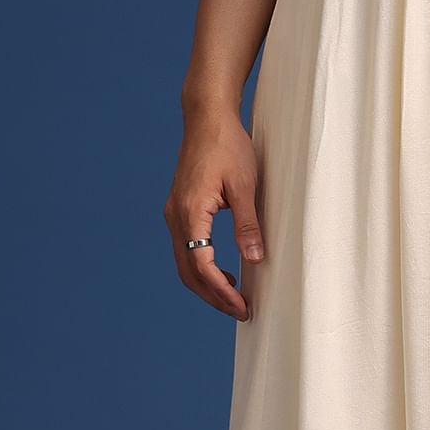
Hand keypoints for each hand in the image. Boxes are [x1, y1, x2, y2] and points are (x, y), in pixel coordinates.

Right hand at [166, 114, 264, 319]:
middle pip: (188, 271)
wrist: (206, 117)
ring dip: (206, 284)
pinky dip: (201, 267)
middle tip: (240, 311)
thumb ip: (247, 224)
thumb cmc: (227, 146)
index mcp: (190, 213)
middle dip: (213, 296)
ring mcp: (174, 212)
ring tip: (233, 298)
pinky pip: (185, 247)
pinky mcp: (179, 208)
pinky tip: (222, 272)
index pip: (202, 266)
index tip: (242, 307)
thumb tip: (255, 259)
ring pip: (184, 262)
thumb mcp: (245, 186)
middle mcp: (176, 216)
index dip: (221, 292)